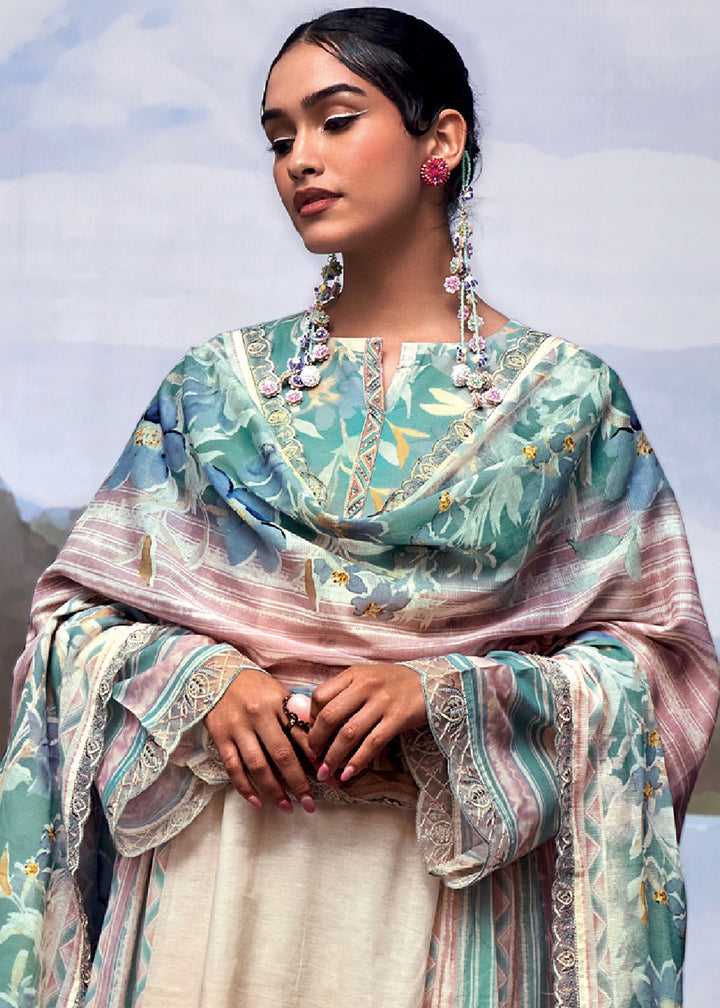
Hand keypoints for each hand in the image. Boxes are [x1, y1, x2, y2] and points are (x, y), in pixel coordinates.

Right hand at [205, 669, 315, 812]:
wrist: (216, 672)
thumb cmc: (254, 686)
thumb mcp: (279, 693)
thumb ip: (296, 715)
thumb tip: (319, 745)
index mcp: (279, 703)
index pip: (302, 734)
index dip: (316, 758)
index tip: (329, 777)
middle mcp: (259, 715)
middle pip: (282, 755)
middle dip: (298, 783)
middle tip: (311, 804)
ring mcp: (238, 727)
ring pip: (258, 766)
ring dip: (274, 790)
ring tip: (287, 807)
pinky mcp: (220, 737)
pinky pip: (233, 768)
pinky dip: (245, 788)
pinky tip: (257, 802)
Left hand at [308, 664, 427, 782]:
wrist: (433, 683)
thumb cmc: (396, 684)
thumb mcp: (368, 679)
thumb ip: (345, 693)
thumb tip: (318, 722)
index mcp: (354, 674)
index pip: (320, 696)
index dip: (310, 720)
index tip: (311, 736)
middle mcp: (366, 685)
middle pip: (329, 716)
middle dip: (316, 742)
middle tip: (313, 759)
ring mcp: (382, 701)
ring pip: (348, 733)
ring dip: (333, 757)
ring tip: (326, 772)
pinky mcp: (398, 718)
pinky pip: (372, 743)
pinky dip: (357, 761)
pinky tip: (348, 774)